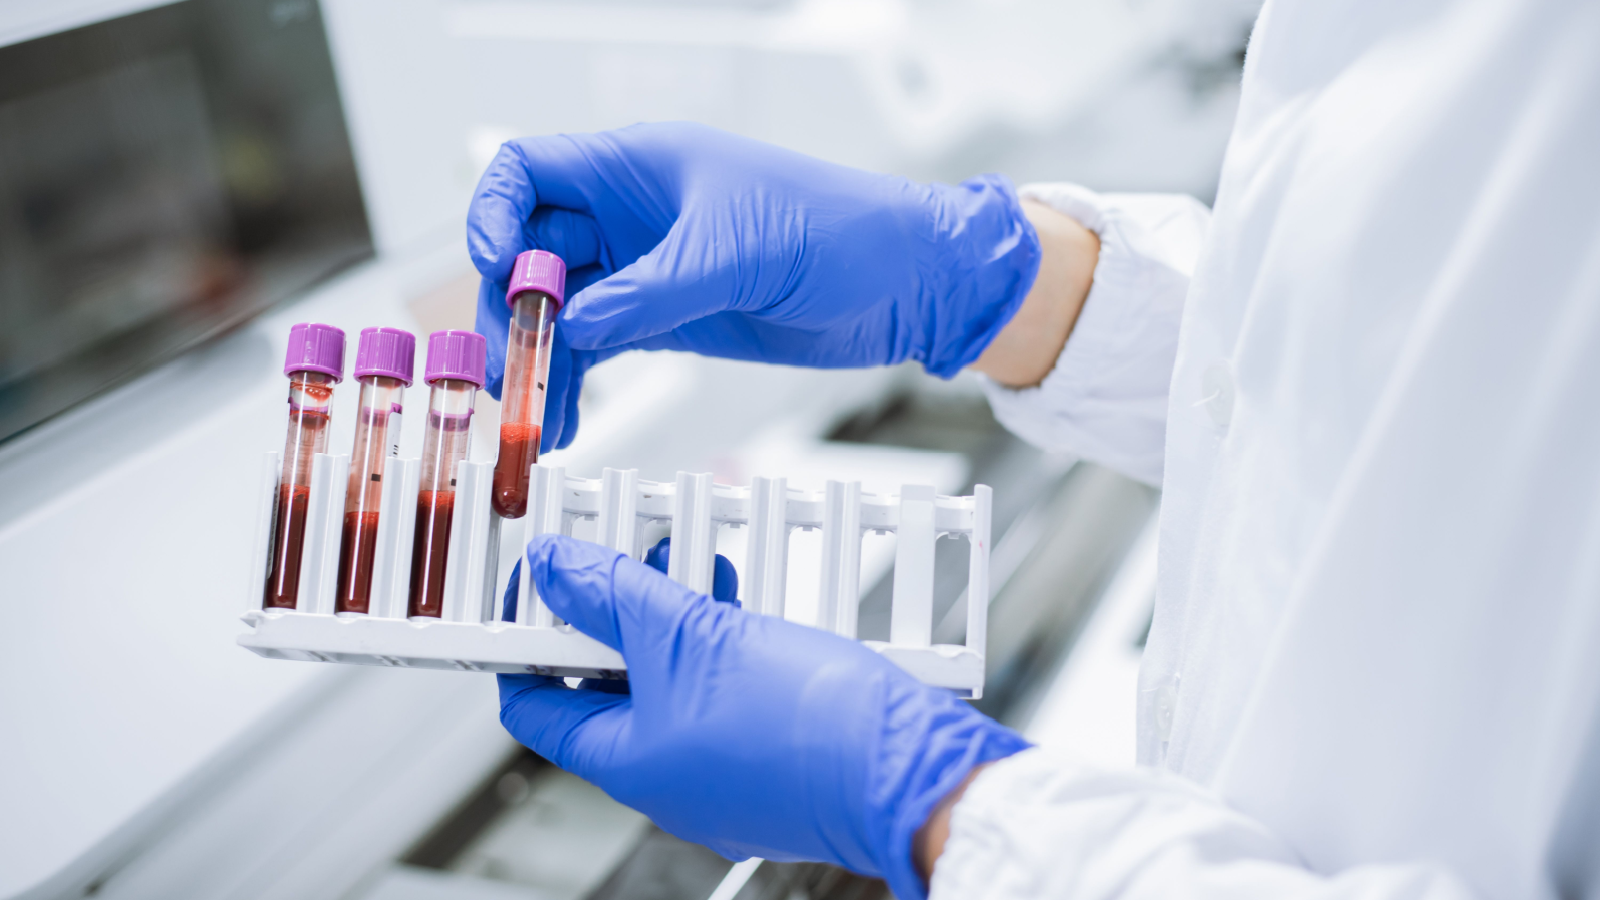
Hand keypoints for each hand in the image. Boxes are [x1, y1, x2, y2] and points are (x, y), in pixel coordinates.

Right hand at [468, 122, 1041, 448]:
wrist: (905, 284)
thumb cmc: (842, 229)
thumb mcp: (736, 254)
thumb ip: (649, 292)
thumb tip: (575, 325)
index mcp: (641, 167)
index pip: (530, 171)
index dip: (494, 214)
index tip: (491, 266)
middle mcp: (632, 215)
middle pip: (531, 251)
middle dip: (511, 309)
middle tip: (511, 367)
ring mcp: (645, 269)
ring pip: (558, 309)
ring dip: (538, 359)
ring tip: (532, 413)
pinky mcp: (667, 318)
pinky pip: (597, 346)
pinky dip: (575, 381)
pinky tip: (565, 419)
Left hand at [497, 535, 1028, 899]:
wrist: (910, 767)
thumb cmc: (807, 725)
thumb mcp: (691, 635)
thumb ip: (616, 595)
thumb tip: (556, 569)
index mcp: (630, 764)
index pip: (534, 705)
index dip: (522, 638)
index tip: (534, 584)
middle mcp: (670, 779)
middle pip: (606, 685)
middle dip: (610, 610)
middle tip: (614, 553)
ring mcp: (723, 771)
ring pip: (670, 681)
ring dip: (669, 615)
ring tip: (683, 558)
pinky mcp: (772, 753)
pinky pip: (721, 691)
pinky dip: (717, 639)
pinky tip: (734, 593)